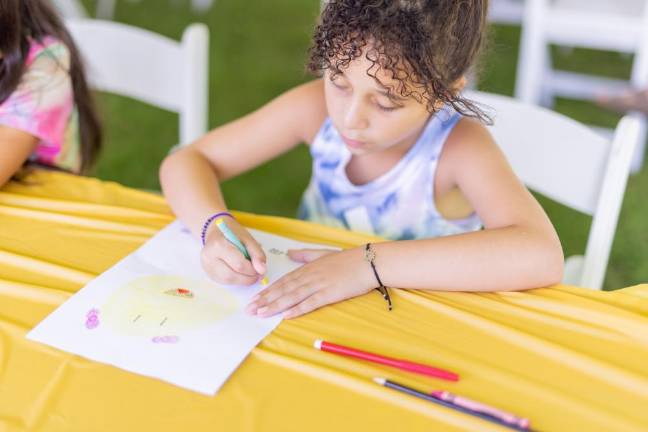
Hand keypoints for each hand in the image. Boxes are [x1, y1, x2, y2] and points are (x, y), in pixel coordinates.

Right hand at [201, 217, 265, 284]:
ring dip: (242, 280)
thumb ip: (257, 254)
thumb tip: (262, 270)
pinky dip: (236, 279)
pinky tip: (239, 272)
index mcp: (218, 245)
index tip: (261, 269)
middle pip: (231, 276)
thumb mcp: (248, 239)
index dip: (253, 270)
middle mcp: (209, 258)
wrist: (216, 231)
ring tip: (248, 271)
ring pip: (228, 281)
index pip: (239, 265)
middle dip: (248, 278)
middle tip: (257, 273)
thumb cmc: (232, 234)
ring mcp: (207, 267)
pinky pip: (225, 282)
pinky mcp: (209, 274)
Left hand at [245, 247, 373, 318]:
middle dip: (265, 300)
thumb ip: (305, 255)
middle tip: (249, 309)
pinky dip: (298, 309)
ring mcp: (319, 285)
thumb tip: (290, 253)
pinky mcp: (329, 293)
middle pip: (283, 289)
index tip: (254, 298)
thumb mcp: (323, 254)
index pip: (283, 281)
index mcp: (307, 268)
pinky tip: (286, 315)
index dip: (267, 290)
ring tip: (261, 313)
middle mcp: (310, 276)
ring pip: (293, 296)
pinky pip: (310, 303)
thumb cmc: (348, 259)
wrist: (368, 262)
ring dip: (275, 305)